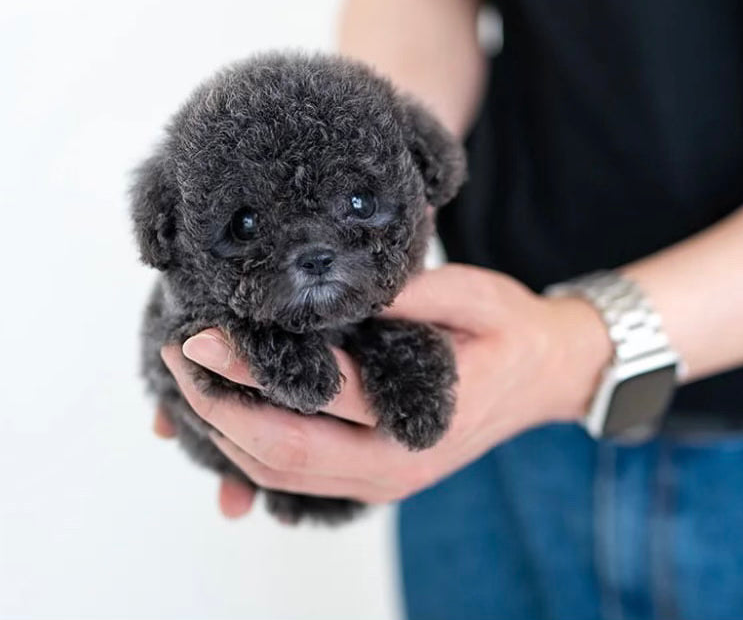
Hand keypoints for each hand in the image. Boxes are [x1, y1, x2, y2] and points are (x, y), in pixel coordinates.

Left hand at [154, 264, 610, 516]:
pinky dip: (252, 449)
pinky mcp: (374, 479)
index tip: (201, 333)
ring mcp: (384, 482)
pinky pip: (299, 476)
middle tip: (175, 360)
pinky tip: (226, 411)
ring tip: (186, 384)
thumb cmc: (510, 329)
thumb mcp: (471, 293)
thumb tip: (329, 283)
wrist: (544, 376)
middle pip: (286, 453)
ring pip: (284, 474)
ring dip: (225, 434)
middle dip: (218, 409)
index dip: (253, 366)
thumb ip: (405, 293)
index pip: (323, 394)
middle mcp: (397, 465)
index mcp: (424, 415)